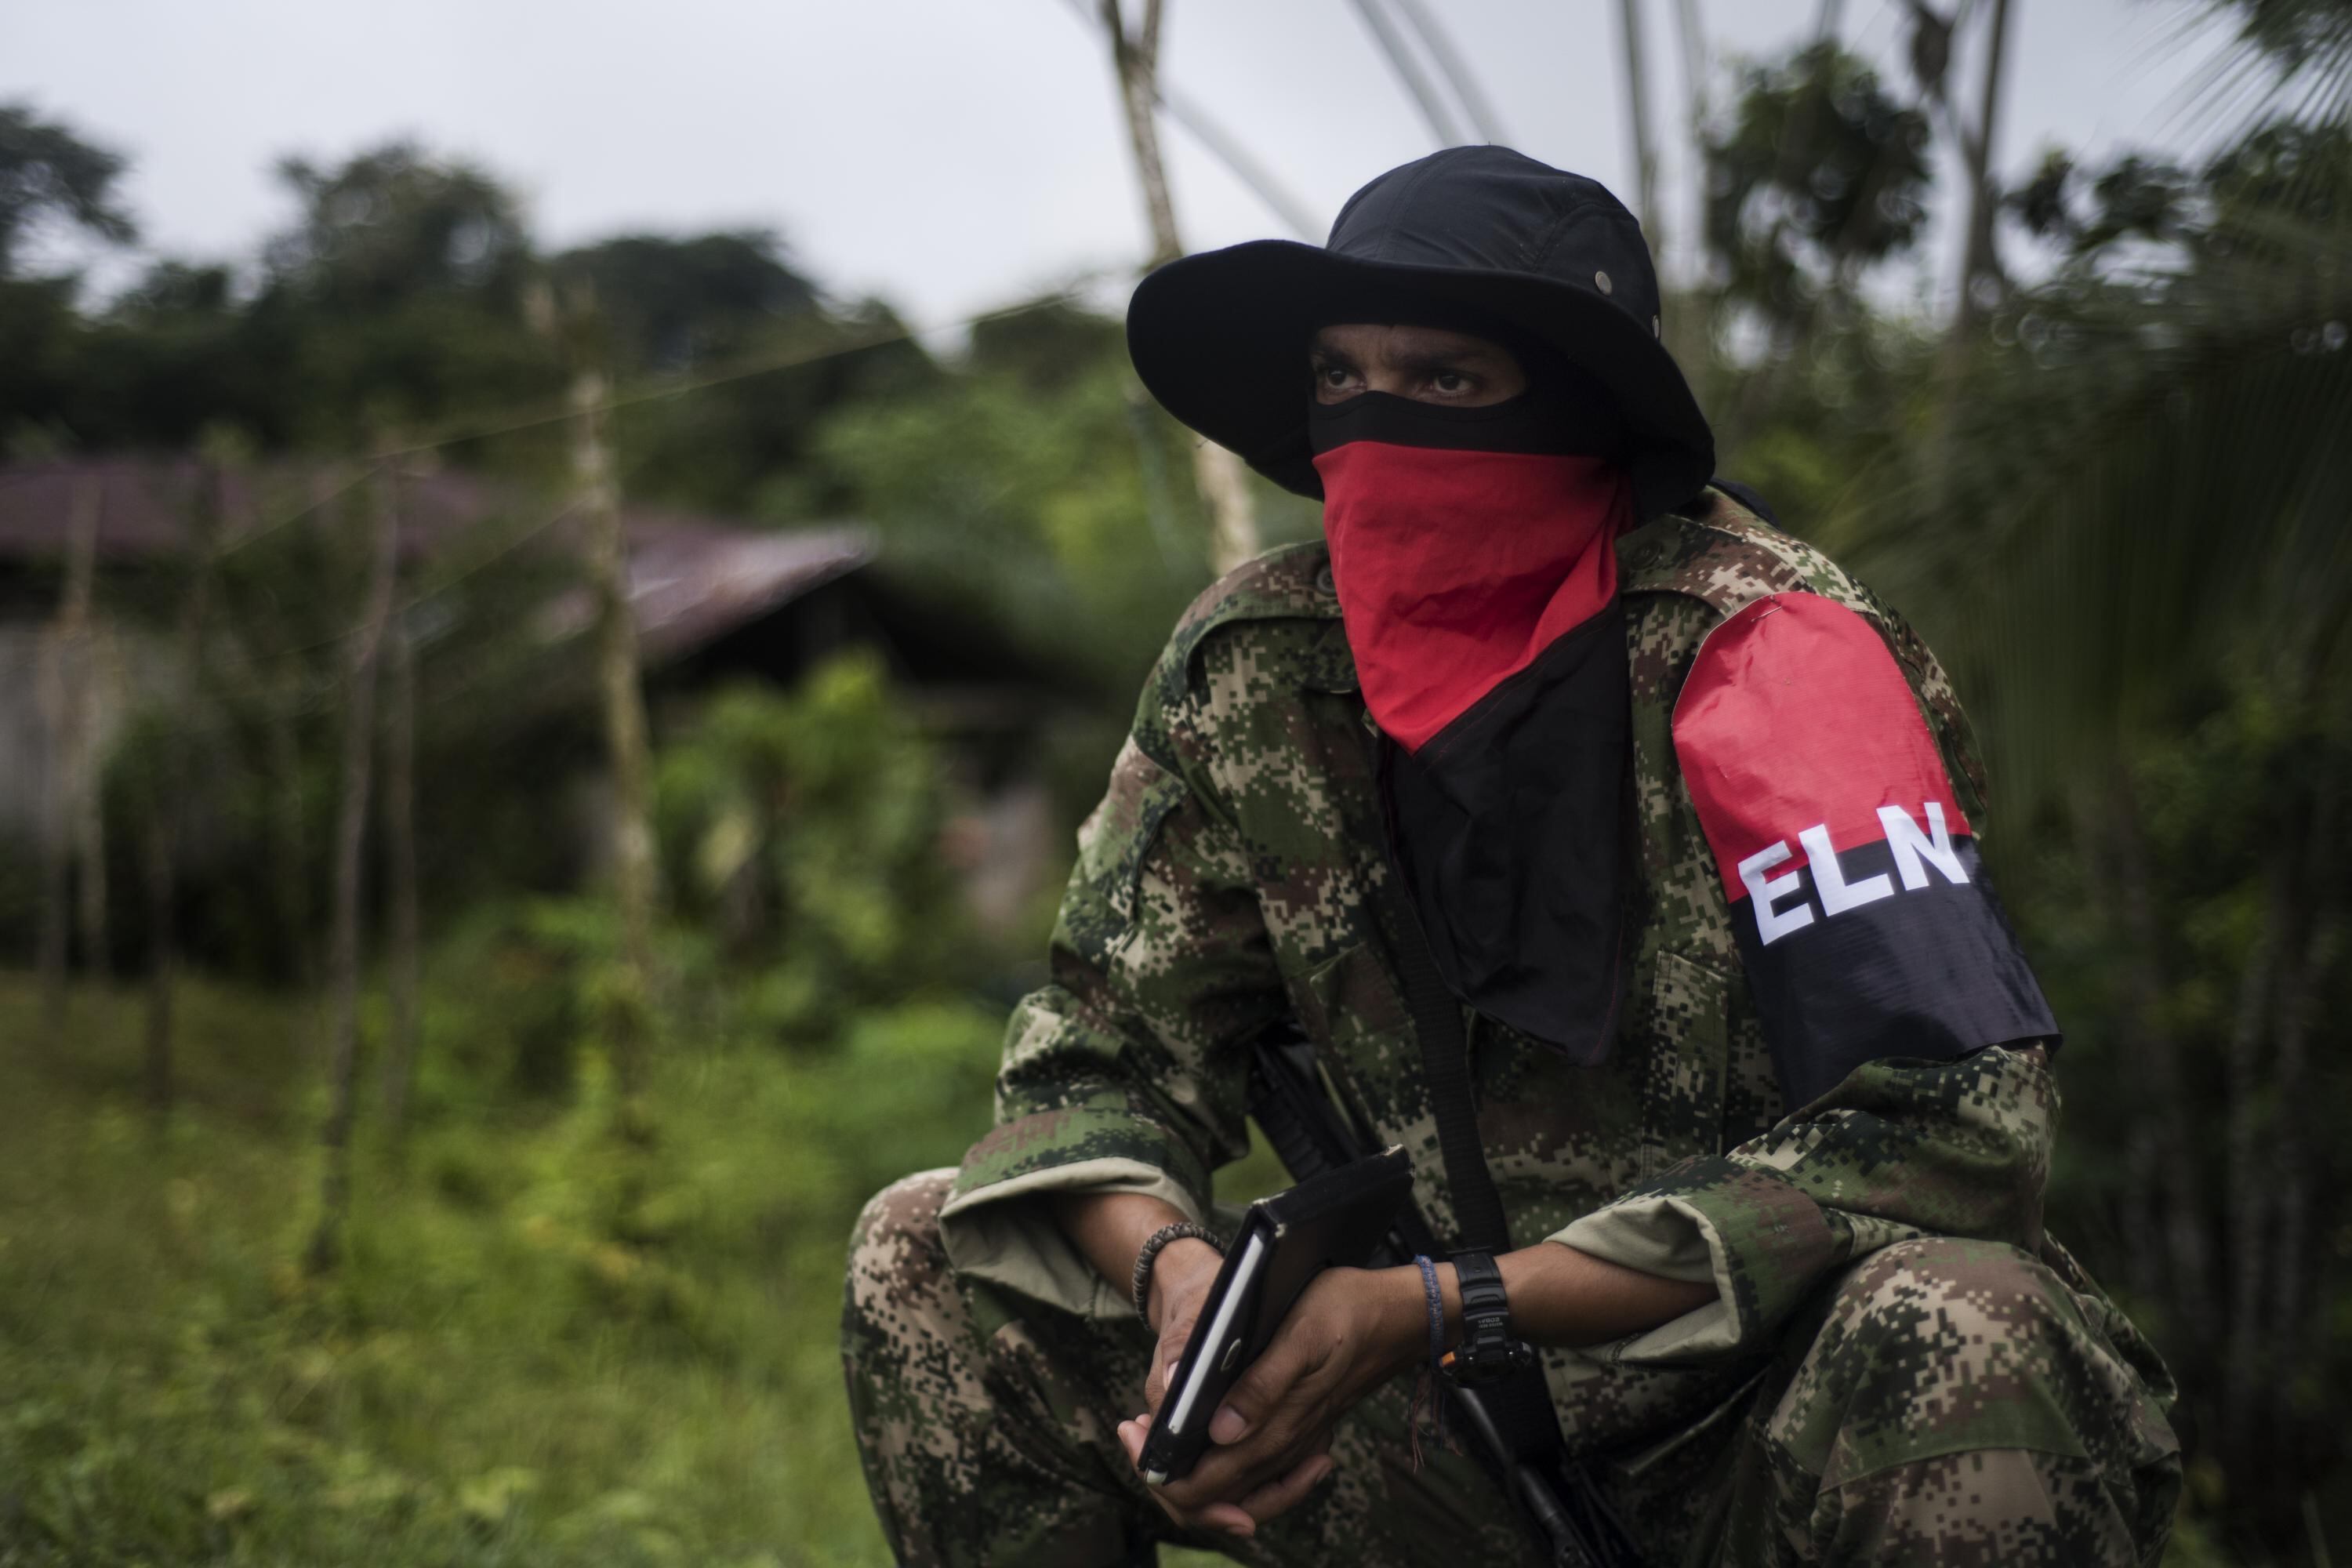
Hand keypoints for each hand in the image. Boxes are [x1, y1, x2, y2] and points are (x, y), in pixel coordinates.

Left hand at [1118, 1264, 1418, 1539]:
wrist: (1397, 1316)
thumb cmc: (1345, 1312)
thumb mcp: (1300, 1335)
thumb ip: (1262, 1388)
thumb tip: (1220, 1432)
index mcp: (1277, 1428)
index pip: (1205, 1485)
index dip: (1159, 1470)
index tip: (1132, 1432)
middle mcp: (1284, 1447)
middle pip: (1211, 1495)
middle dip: (1165, 1473)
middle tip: (1133, 1430)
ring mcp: (1295, 1445)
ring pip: (1234, 1489)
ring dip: (1192, 1473)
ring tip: (1159, 1435)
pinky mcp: (1303, 1434)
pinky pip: (1261, 1476)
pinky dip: (1228, 1470)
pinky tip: (1211, 1438)